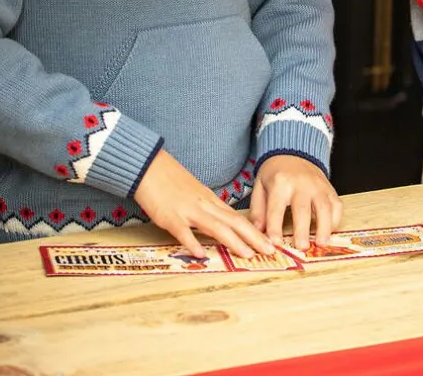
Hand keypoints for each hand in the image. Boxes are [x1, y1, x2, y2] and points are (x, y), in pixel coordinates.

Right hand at [133, 148, 274, 258]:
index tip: (269, 242)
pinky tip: (200, 254)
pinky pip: (183, 231)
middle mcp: (204, 205)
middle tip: (271, 251)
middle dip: (254, 238)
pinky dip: (192, 242)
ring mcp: (188, 211)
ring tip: (248, 254)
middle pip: (233, 222)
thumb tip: (220, 225)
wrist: (151, 167)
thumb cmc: (171, 182)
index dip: (255, 231)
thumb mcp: (195, 195)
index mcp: (210, 201)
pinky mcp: (170, 217)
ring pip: (215, 226)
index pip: (237, 218)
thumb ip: (207, 210)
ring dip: (233, 241)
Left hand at [249, 155, 341, 250]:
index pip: (276, 208)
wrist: (294, 153)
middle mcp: (301, 183)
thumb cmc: (275, 174)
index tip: (274, 244)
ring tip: (321, 243)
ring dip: (324, 226)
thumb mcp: (260, 186)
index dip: (275, 227)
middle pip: (303, 208)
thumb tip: (257, 232)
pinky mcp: (329, 188)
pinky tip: (330, 232)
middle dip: (302, 229)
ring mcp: (318, 185)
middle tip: (301, 247)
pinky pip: (336, 204)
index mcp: (280, 182)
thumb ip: (258, 210)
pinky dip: (335, 219)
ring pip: (324, 207)